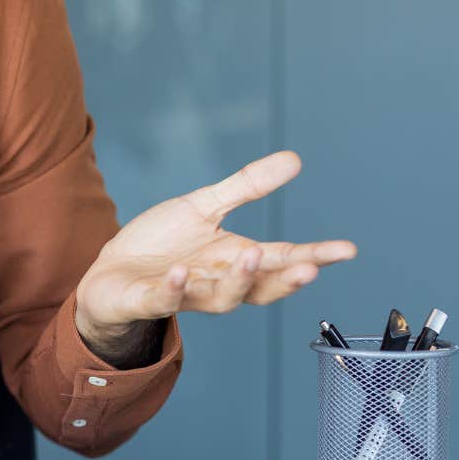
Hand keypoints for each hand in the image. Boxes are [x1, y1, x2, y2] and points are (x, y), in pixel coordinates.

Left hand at [74, 151, 356, 348]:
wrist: (111, 274)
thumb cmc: (161, 245)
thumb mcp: (204, 208)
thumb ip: (246, 187)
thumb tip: (294, 159)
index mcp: (234, 261)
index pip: (282, 259)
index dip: (314, 255)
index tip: (347, 249)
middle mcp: (216, 283)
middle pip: (260, 287)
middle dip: (285, 278)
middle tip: (310, 267)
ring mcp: (184, 295)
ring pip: (220, 298)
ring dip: (237, 280)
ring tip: (251, 255)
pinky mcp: (148, 300)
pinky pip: (164, 300)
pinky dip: (174, 289)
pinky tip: (181, 272)